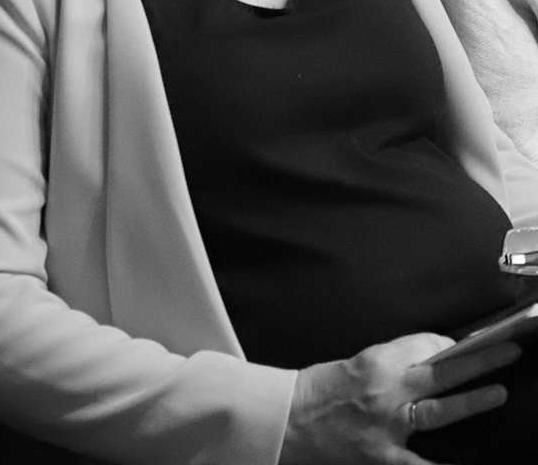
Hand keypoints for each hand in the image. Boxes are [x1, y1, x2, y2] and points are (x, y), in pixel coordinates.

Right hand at [278, 332, 520, 464]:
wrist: (286, 422)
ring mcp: (388, 426)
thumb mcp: (356, 363)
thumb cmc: (318, 390)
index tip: (470, 343)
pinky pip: (422, 463)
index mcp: (376, 361)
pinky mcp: (384, 457)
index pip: (426, 346)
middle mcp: (386, 390)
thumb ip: (393, 362)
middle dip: (478, 359)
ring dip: (472, 399)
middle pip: (441, 370)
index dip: (451, 345)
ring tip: (500, 391)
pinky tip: (466, 464)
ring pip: (439, 409)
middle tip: (509, 349)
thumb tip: (433, 357)